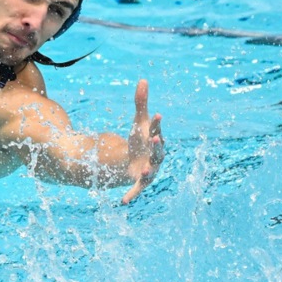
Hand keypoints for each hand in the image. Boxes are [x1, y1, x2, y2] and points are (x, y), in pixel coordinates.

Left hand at [122, 79, 163, 203]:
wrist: (136, 161)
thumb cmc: (140, 141)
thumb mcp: (139, 123)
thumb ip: (141, 103)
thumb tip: (143, 79)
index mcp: (156, 141)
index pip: (157, 131)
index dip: (157, 124)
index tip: (157, 115)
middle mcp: (156, 157)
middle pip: (158, 152)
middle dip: (157, 146)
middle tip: (155, 138)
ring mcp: (149, 171)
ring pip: (151, 172)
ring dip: (149, 171)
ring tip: (146, 170)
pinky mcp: (139, 182)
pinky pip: (136, 190)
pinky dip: (131, 196)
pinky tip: (123, 202)